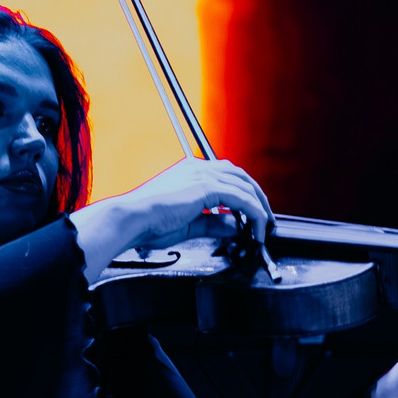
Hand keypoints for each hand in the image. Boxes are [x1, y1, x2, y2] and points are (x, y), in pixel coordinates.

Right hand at [68, 157, 271, 281]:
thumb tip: (233, 227)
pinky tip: (255, 228)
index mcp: (189, 173)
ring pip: (244, 185)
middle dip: (257, 197)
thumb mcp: (189, 224)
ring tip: (263, 226)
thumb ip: (213, 223)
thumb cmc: (148, 223)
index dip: (242, 194)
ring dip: (259, 206)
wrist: (132, 219)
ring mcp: (203, 174)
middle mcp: (197, 168)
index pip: (225, 177)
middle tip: (265, 219)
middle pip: (239, 176)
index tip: (250, 214)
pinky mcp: (207, 187)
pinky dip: (254, 213)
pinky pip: (241, 198)